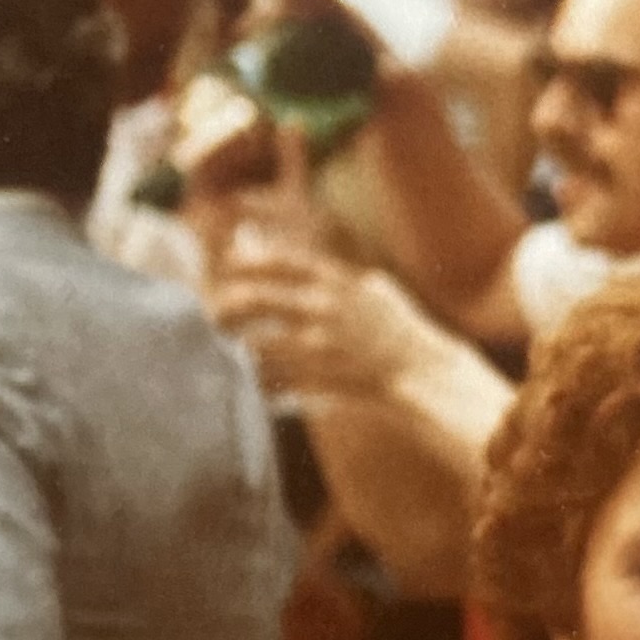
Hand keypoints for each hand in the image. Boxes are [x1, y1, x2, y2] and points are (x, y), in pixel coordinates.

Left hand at [210, 244, 434, 403]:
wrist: (422, 373)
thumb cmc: (395, 327)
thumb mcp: (370, 287)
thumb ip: (327, 271)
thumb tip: (293, 257)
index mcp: (339, 282)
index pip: (280, 262)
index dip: (246, 263)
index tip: (227, 269)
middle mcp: (326, 309)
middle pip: (257, 301)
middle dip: (227, 309)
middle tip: (216, 318)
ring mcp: (322, 346)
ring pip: (258, 345)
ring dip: (236, 349)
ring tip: (227, 352)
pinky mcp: (319, 379)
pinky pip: (275, 379)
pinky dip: (257, 380)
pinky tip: (252, 382)